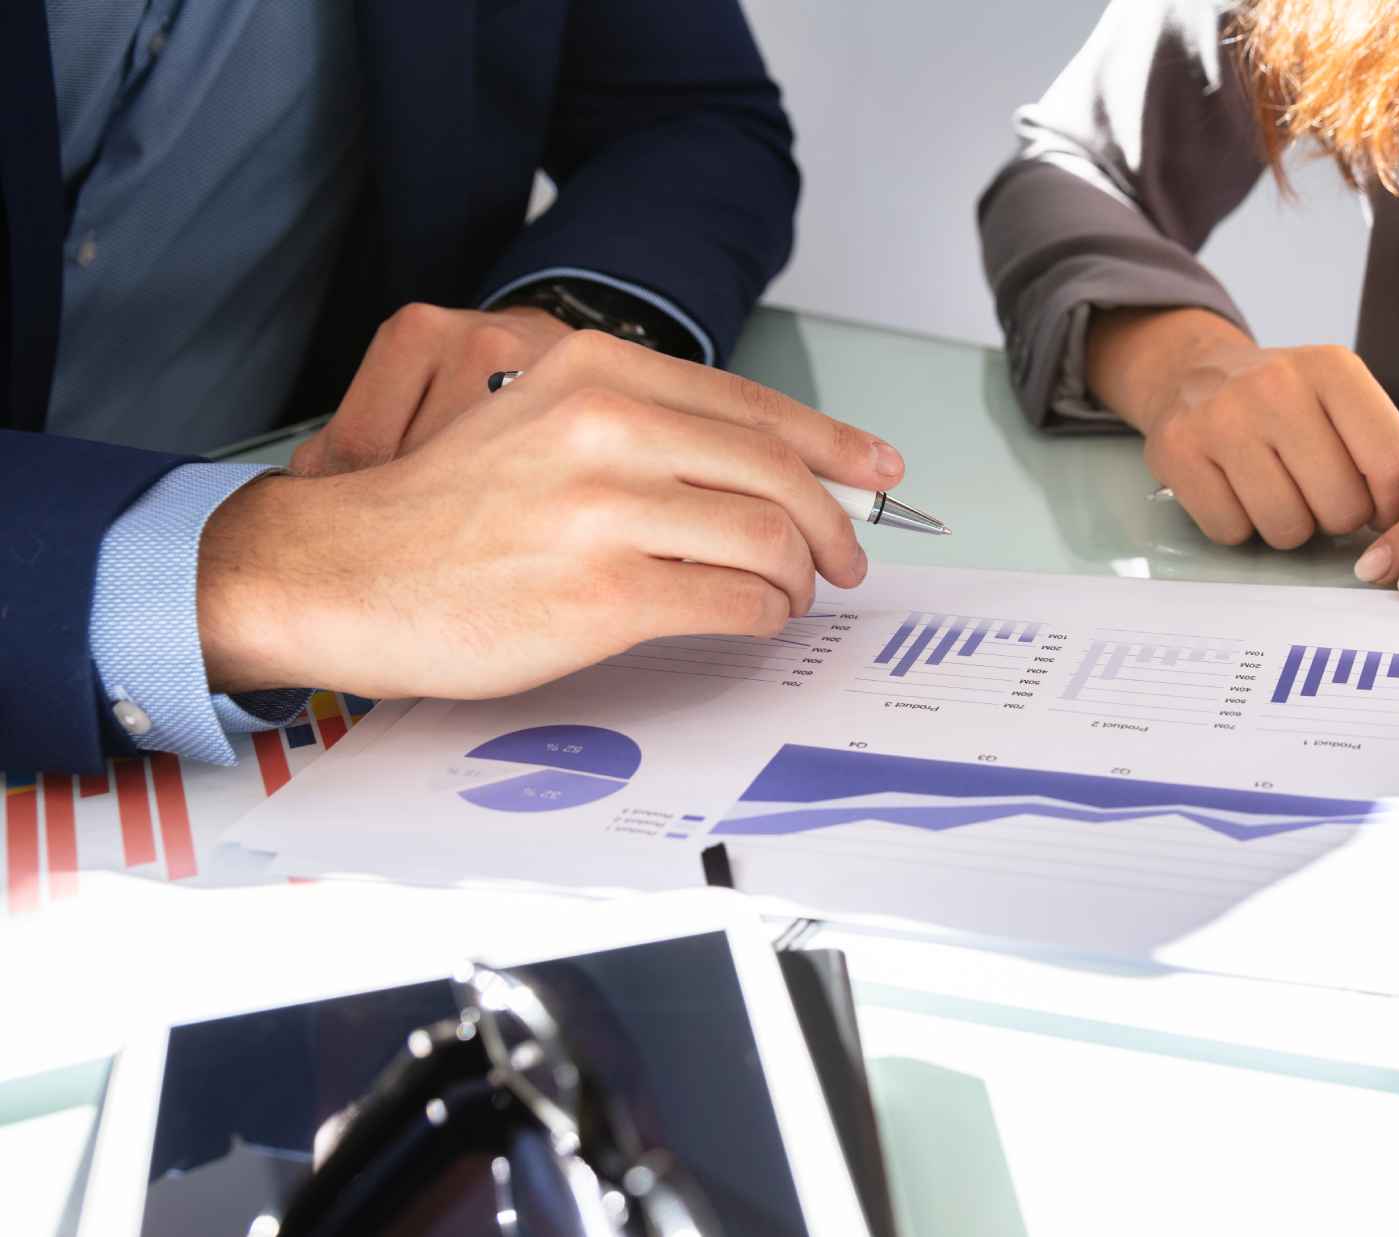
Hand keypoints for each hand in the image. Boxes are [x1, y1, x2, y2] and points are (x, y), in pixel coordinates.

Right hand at [198, 330, 907, 697]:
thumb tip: (774, 468)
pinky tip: (751, 619)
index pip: (754, 408)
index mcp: (597, 373)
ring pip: (769, 539)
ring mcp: (607, 512)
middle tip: (845, 558)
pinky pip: (733, 602)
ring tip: (786, 594)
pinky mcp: (604, 594)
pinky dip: (762, 616)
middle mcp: (607, 427)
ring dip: (797, 577)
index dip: (834, 447)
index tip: (877, 474)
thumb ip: (647, 431)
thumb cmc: (447, 510)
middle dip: (832, 524)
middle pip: (778, 473)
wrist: (340, 572)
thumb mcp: (542, 422)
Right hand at [1087, 308, 1398, 546]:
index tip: (1381, 510)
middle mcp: (1275, 386)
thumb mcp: (1341, 400)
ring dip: (1287, 526)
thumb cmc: (1281, 400)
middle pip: (1341, 506)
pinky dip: (1239, 526)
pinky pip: (1232, 531)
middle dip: (1335, 517)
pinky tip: (1236, 491)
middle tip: (1316, 494)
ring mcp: (1222, 418)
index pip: (1391, 461)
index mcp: (1331, 368)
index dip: (1394, 504)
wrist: (1193, 375)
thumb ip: (1389, 449)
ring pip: (1287, 528)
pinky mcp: (1178, 451)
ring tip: (1276, 491)